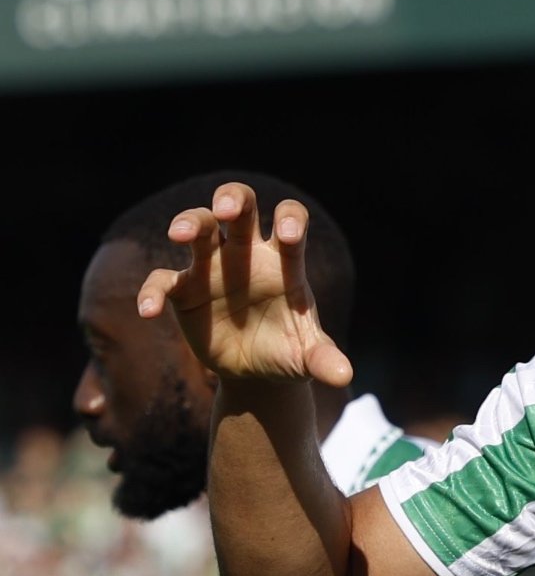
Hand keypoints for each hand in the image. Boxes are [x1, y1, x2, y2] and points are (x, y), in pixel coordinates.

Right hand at [136, 181, 352, 385]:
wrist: (256, 371)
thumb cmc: (288, 352)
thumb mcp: (307, 358)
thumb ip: (323, 360)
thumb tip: (344, 376)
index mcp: (284, 261)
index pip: (290, 222)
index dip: (290, 220)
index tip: (286, 235)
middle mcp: (247, 254)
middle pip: (241, 207)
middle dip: (233, 199)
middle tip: (226, 209)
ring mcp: (213, 267)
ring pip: (199, 227)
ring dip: (189, 223)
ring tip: (180, 234)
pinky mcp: (184, 290)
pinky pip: (163, 281)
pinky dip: (153, 291)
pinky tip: (149, 311)